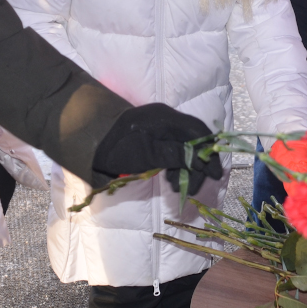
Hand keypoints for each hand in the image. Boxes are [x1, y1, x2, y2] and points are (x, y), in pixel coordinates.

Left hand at [91, 104, 222, 194]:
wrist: (91, 141)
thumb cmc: (117, 148)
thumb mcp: (146, 154)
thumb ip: (174, 155)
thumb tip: (200, 160)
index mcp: (166, 119)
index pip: (198, 133)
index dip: (210, 154)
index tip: (215, 174)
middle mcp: (167, 119)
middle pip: (194, 142)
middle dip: (196, 167)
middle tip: (191, 188)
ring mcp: (161, 126)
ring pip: (185, 148)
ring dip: (185, 169)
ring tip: (175, 187)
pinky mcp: (156, 135)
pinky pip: (174, 149)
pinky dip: (176, 165)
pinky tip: (170, 180)